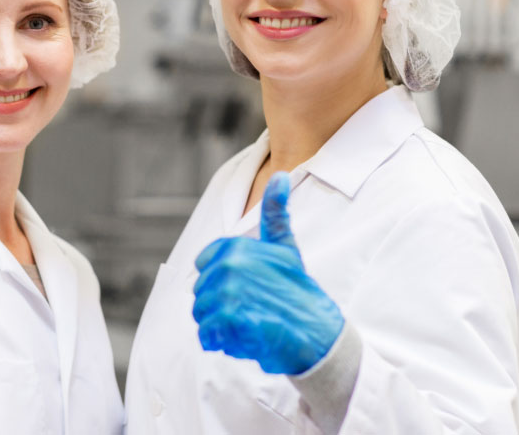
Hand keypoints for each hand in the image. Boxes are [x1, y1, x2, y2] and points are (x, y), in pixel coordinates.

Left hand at [192, 172, 343, 374]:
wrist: (318, 335)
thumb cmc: (299, 292)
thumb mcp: (287, 249)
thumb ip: (276, 214)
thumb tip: (280, 176)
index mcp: (236, 247)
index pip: (203, 265)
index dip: (222, 281)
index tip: (248, 288)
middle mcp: (229, 266)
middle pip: (200, 293)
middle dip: (220, 306)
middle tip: (253, 310)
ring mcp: (229, 293)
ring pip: (202, 315)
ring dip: (221, 326)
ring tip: (251, 324)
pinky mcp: (230, 321)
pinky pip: (207, 335)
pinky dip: (223, 343)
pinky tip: (247, 339)